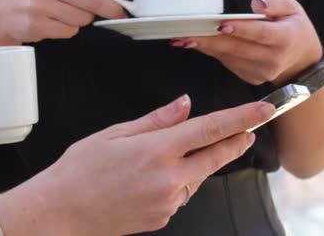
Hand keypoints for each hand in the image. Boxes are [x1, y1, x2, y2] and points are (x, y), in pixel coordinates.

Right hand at [0, 0, 128, 46]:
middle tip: (116, 12)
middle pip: (95, 0)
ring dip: (81, 19)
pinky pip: (70, 32)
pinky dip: (68, 30)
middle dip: (111, 9)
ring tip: (64, 13)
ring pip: (83, 19)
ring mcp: (41, 5)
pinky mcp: (37, 25)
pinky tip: (54, 23)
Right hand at [12, 96, 274, 235]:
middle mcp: (169, 178)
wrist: (60, 213)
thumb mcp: (113, 134)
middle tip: (250, 131)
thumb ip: (156, 120)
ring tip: (169, 154)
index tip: (263, 111)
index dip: (241, 118)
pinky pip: (181, 194)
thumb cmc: (79, 171)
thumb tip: (184, 105)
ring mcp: (168, 202)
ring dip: (198, 163)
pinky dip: (179, 181)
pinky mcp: (162, 217)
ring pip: (197, 176)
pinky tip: (153, 178)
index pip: (210, 129)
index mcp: (157, 150)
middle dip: (236, 142)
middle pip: (216, 156)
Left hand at [171, 0, 322, 85]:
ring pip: (228, 57)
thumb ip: (276, 2)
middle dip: (209, 40)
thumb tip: (256, 4)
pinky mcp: (250, 77)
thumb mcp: (293, 7)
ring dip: (204, 47)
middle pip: (237, 48)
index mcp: (286, 39)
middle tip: (185, 33)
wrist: (300, 59)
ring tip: (181, 38)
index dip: (240, 29)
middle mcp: (273, 59)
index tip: (221, 24)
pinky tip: (196, 43)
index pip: (260, 34)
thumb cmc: (293, 26)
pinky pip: (227, 62)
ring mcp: (261, 72)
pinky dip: (211, 52)